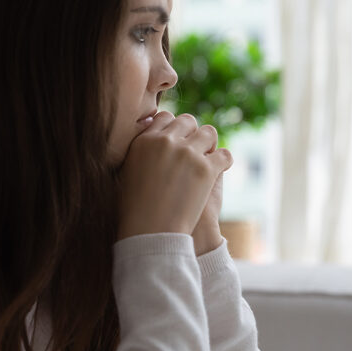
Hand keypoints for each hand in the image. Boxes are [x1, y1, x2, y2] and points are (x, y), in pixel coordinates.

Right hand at [118, 112, 232, 239]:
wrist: (151, 232)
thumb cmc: (135, 210)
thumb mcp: (127, 174)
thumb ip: (139, 153)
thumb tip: (150, 140)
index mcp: (144, 140)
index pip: (165, 117)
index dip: (175, 128)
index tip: (179, 140)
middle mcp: (166, 141)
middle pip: (188, 121)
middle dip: (193, 134)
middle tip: (195, 150)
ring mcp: (187, 153)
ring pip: (209, 133)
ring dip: (210, 144)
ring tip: (209, 159)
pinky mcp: (206, 169)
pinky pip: (224, 154)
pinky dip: (224, 161)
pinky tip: (219, 170)